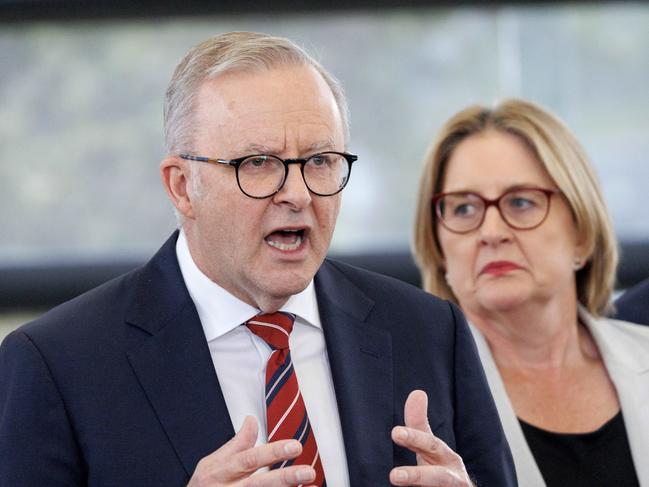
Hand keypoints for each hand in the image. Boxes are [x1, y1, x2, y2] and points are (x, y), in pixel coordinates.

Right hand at [188, 416, 316, 485]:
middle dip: (285, 478)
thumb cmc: (205, 485)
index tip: (295, 447)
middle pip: (259, 485)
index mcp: (222, 471)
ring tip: (311, 485)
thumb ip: (236, 443)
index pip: (250, 460)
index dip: (272, 453)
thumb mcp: (213, 462)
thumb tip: (251, 420)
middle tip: (308, 471)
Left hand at [390, 390, 473, 485]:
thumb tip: (417, 393)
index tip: (395, 433)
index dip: (414, 439)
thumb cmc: (440, 469)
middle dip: (417, 476)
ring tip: (395, 479)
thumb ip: (419, 425)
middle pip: (438, 478)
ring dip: (420, 486)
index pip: (430, 446)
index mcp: (447, 460)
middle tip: (394, 476)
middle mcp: (453, 478)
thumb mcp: (430, 447)